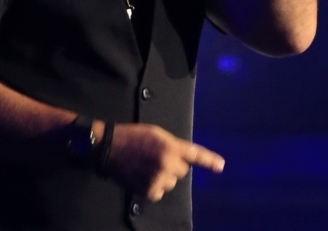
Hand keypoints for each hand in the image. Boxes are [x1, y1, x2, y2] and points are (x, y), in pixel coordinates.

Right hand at [103, 123, 224, 201]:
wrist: (107, 147)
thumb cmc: (132, 136)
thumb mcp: (156, 134)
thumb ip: (172, 146)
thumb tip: (184, 160)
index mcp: (170, 146)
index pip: (194, 155)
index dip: (209, 161)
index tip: (220, 166)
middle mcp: (167, 163)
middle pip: (182, 171)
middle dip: (173, 165)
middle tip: (155, 157)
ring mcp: (158, 178)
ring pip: (171, 183)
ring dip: (163, 177)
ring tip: (146, 167)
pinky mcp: (149, 190)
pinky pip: (160, 192)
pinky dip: (153, 187)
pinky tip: (141, 176)